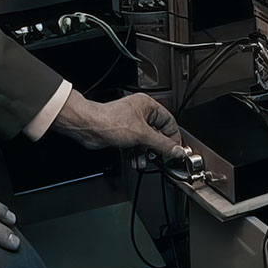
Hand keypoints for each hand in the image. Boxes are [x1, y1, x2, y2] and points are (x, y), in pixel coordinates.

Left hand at [54, 89, 187, 161]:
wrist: (90, 128)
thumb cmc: (110, 122)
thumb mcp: (143, 136)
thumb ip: (162, 144)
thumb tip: (177, 150)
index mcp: (148, 106)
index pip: (169, 121)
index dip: (174, 137)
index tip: (176, 150)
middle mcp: (140, 113)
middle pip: (158, 133)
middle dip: (158, 148)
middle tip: (161, 157)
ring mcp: (132, 124)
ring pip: (146, 141)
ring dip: (146, 154)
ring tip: (145, 161)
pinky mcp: (124, 134)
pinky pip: (136, 146)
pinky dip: (137, 155)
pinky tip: (136, 162)